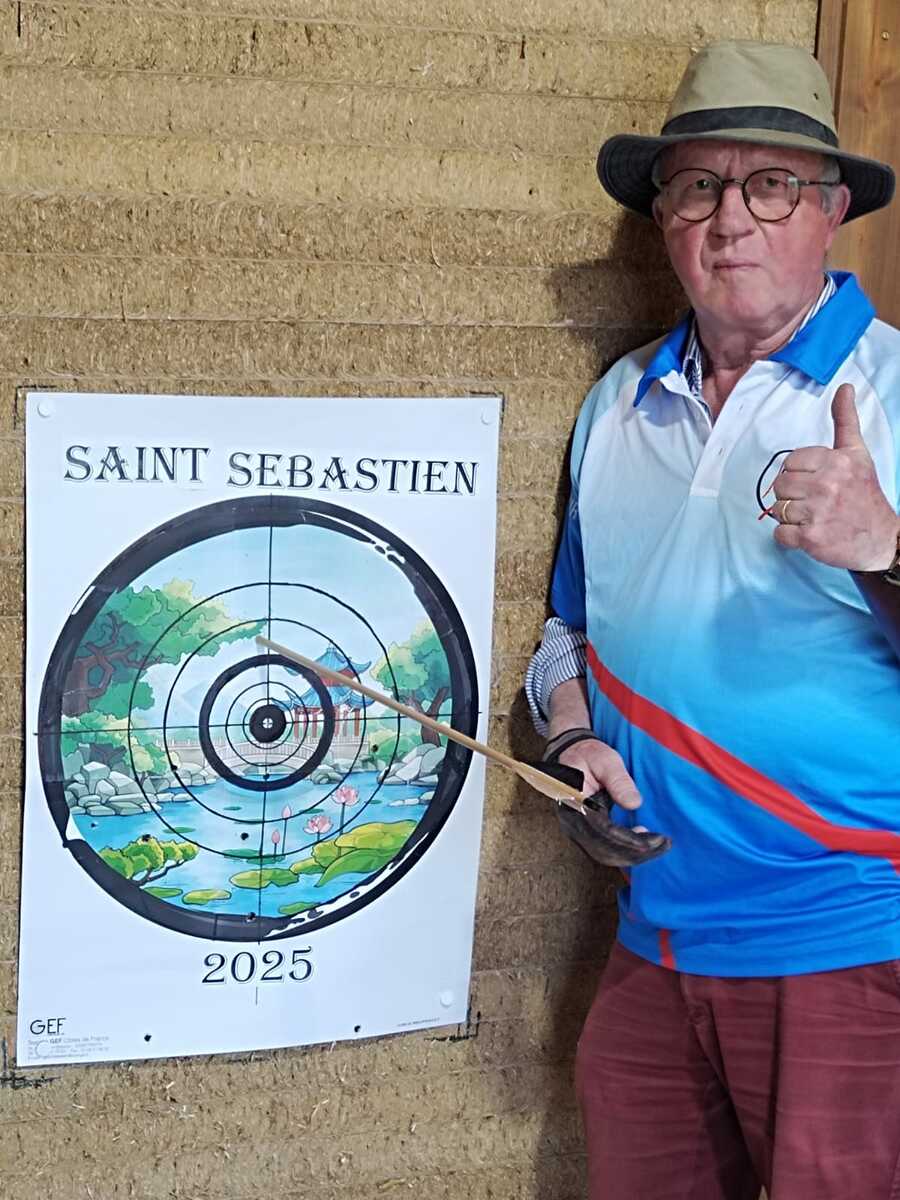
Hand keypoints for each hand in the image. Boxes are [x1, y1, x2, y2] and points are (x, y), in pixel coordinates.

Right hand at [556, 738, 670, 866]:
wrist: (572, 756)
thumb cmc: (589, 756)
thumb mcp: (606, 760)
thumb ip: (619, 781)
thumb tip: (635, 804)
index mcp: (575, 804)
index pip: (603, 831)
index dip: (629, 840)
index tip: (654, 840)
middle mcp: (572, 823)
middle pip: (604, 850)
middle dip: (636, 853)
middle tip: (663, 845)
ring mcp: (576, 831)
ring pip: (604, 855)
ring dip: (632, 856)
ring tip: (658, 847)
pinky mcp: (584, 834)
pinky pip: (603, 851)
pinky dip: (625, 853)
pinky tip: (644, 846)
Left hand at [771, 383, 899, 569]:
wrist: (881, 539)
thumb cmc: (865, 495)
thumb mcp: (857, 454)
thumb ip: (845, 421)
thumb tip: (844, 387)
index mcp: (836, 461)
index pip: (790, 463)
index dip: (799, 474)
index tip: (816, 482)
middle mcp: (827, 484)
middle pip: (780, 485)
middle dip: (793, 495)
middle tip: (814, 502)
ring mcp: (818, 512)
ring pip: (777, 509)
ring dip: (791, 517)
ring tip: (813, 517)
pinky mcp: (811, 538)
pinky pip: (779, 534)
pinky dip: (788, 537)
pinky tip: (808, 534)